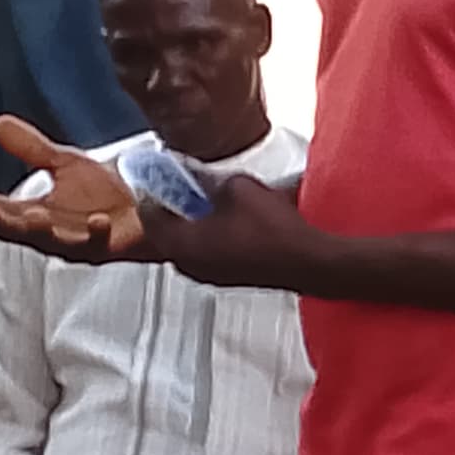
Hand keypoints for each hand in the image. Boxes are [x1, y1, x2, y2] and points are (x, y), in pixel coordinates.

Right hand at [0, 116, 149, 261]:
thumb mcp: (65, 165)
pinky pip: (99, 242)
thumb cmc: (102, 192)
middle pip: (18, 228)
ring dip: (42, 229)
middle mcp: (51, 232)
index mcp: (34, 213)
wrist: (146, 207)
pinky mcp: (106, 248)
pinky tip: (98, 220)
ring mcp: (77, 244)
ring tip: (33, 215)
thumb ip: (32, 148)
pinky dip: (97, 232)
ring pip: (53, 241)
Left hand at [137, 174, 320, 289]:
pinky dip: (210, 239)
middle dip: (173, 210)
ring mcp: (209, 275)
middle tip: (181, 189)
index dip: (153, 191)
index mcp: (180, 242)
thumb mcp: (236, 188)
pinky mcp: (229, 278)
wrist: (305, 260)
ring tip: (207, 205)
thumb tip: (201, 177)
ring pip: (187, 246)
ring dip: (192, 226)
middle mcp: (189, 264)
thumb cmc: (272, 232)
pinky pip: (207, 255)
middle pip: (166, 233)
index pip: (148, 214)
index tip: (156, 178)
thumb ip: (210, 180)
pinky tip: (229, 224)